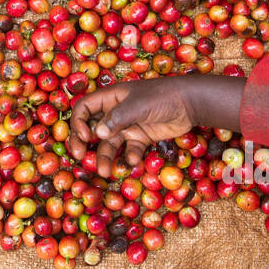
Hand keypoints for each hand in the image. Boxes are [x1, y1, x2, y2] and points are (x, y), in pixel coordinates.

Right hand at [68, 74, 244, 177]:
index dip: (79, 122)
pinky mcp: (141, 137)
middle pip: (92, 128)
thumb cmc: (162, 96)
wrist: (190, 103)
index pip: (84, 108)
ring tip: (105, 172)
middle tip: (79, 156)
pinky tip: (133, 161)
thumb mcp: (138, 105)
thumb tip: (98, 133)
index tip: (86, 136)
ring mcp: (128, 126)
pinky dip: (128, 158)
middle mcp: (115, 112)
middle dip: (84, 143)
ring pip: (109, 144)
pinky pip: (129, 150)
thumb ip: (118, 118)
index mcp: (110, 98)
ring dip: (105, 157)